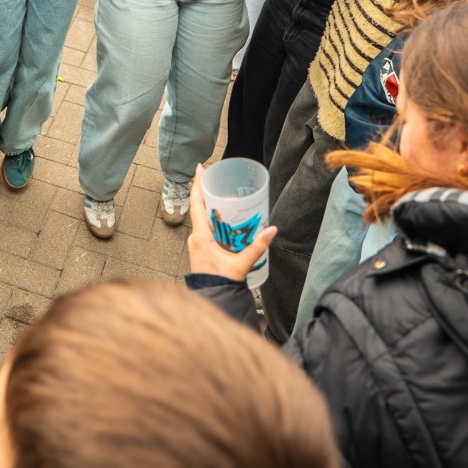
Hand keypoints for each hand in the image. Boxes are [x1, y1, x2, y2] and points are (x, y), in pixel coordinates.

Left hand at [188, 164, 276, 279]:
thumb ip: (257, 246)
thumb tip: (272, 230)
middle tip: (216, 178)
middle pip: (199, 208)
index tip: (199, 168)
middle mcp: (195, 238)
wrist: (214, 299)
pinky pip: (205, 228)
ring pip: (202, 219)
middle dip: (206, 192)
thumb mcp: (242, 263)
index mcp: (201, 237)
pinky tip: (223, 218)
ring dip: (210, 206)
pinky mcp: (200, 249)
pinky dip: (212, 219)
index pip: (196, 204)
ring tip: (221, 194)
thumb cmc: (222, 283)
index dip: (197, 185)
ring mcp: (196, 243)